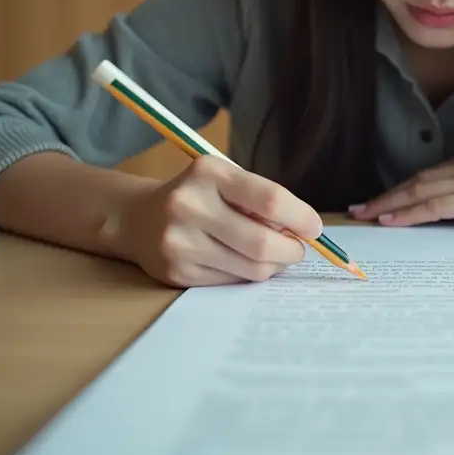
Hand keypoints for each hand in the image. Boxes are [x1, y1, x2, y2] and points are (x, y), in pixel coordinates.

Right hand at [104, 157, 321, 286]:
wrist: (138, 218)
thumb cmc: (198, 195)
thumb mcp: (226, 180)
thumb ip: (261, 200)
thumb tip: (304, 232)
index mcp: (209, 172)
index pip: (270, 199)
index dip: (300, 217)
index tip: (315, 228)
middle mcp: (189, 205)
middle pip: (263, 242)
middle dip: (292, 251)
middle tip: (298, 250)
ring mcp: (179, 242)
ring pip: (251, 268)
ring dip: (273, 266)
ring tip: (273, 255)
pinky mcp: (176, 272)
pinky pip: (231, 282)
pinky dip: (247, 274)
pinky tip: (241, 261)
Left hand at [349, 143, 453, 231]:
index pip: (434, 172)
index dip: (406, 186)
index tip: (384, 198)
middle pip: (419, 179)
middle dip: (387, 195)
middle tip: (359, 208)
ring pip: (420, 190)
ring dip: (389, 204)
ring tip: (365, 215)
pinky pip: (434, 206)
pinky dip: (409, 213)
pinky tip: (390, 221)